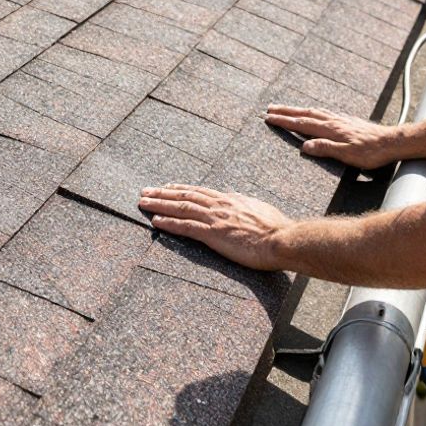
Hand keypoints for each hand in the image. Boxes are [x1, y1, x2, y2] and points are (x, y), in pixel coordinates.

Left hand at [137, 184, 292, 271]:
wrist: (282, 239)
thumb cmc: (276, 228)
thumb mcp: (259, 208)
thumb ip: (243, 203)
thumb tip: (235, 197)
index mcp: (230, 199)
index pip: (200, 191)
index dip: (181, 188)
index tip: (167, 186)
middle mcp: (219, 205)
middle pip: (185, 195)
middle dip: (163, 192)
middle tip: (145, 191)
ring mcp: (215, 219)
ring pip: (181, 207)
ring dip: (159, 204)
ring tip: (142, 202)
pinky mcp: (213, 234)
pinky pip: (185, 227)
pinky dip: (169, 222)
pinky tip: (155, 221)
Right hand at [264, 104, 399, 168]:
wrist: (393, 142)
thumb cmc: (372, 153)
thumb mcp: (348, 155)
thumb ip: (326, 149)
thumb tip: (305, 146)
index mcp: (331, 130)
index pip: (302, 124)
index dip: (284, 121)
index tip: (268, 117)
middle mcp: (334, 121)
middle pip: (305, 114)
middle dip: (286, 111)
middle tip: (270, 108)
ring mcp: (341, 119)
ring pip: (315, 112)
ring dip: (298, 110)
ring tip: (286, 108)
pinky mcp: (348, 121)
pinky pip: (325, 113)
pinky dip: (314, 111)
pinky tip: (315, 112)